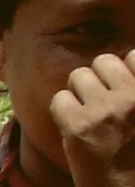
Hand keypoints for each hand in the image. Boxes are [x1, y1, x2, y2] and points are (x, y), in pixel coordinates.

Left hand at [51, 47, 134, 186]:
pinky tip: (74, 130)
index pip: (133, 56)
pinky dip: (62, 112)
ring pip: (78, 76)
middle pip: (103, 61)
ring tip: (89, 118)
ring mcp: (107, 110)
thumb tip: (125, 65)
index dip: (123, 72)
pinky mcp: (79, 127)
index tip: (120, 91)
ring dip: (79, 94)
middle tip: (101, 105)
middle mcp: (134, 97)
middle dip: (99, 80)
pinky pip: (59, 99)